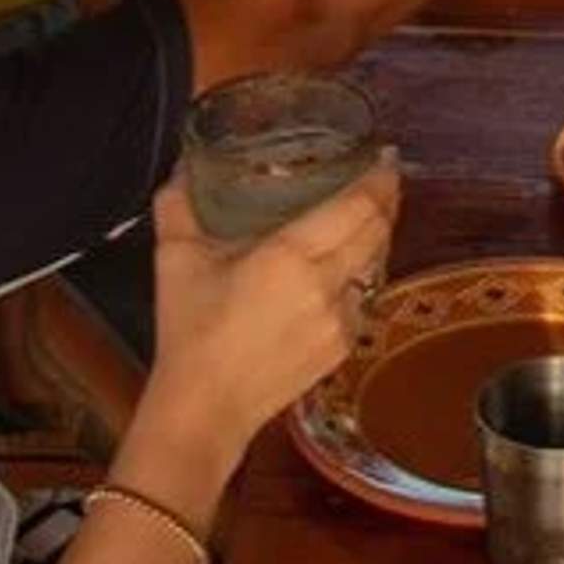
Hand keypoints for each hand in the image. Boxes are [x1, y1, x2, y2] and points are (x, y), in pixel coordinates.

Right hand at [134, 161, 399, 485]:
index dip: (378, 178)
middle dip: (387, 199)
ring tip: (368, 214)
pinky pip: (365, 298)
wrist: (206, 409)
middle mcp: (327, 284)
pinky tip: (349, 266)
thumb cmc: (190, 331)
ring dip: (378, 236)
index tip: (385, 155)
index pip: (357, 207)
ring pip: (377, 265)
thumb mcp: (176, 261)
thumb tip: (183, 169)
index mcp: (292, 256)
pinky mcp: (343, 347)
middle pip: (377, 231)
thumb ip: (179, 209)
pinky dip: (363, 274)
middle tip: (382, 174)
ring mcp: (341, 320)